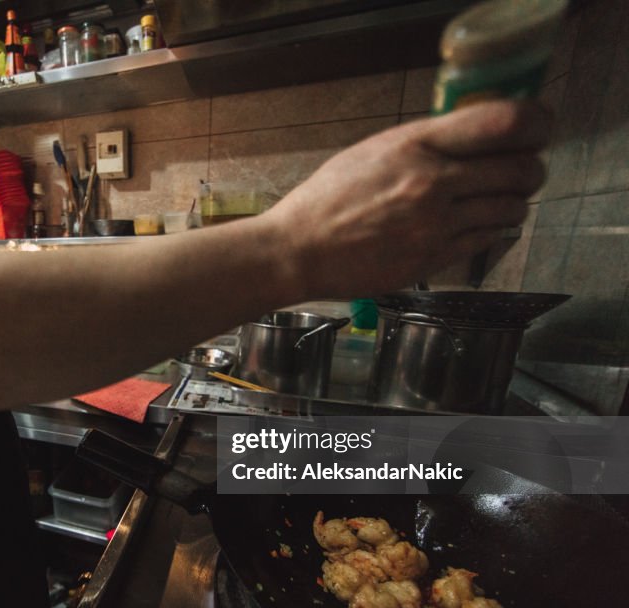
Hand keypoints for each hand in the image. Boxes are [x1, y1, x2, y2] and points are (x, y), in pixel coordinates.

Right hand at [267, 100, 551, 298]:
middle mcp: (432, 182)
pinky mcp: (434, 258)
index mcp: (415, 146)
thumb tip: (473, 135)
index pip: (503, 123)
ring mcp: (436, 224)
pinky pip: (489, 239)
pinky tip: (476, 224)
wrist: (298, 251)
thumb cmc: (327, 200)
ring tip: (497, 201)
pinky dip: (492, 229)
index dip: (534, 124)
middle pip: (521, 169)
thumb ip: (424, 141)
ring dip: (512, 202)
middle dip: (528, 169)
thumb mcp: (372, 150)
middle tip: (521, 171)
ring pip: (511, 208)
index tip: (535, 129)